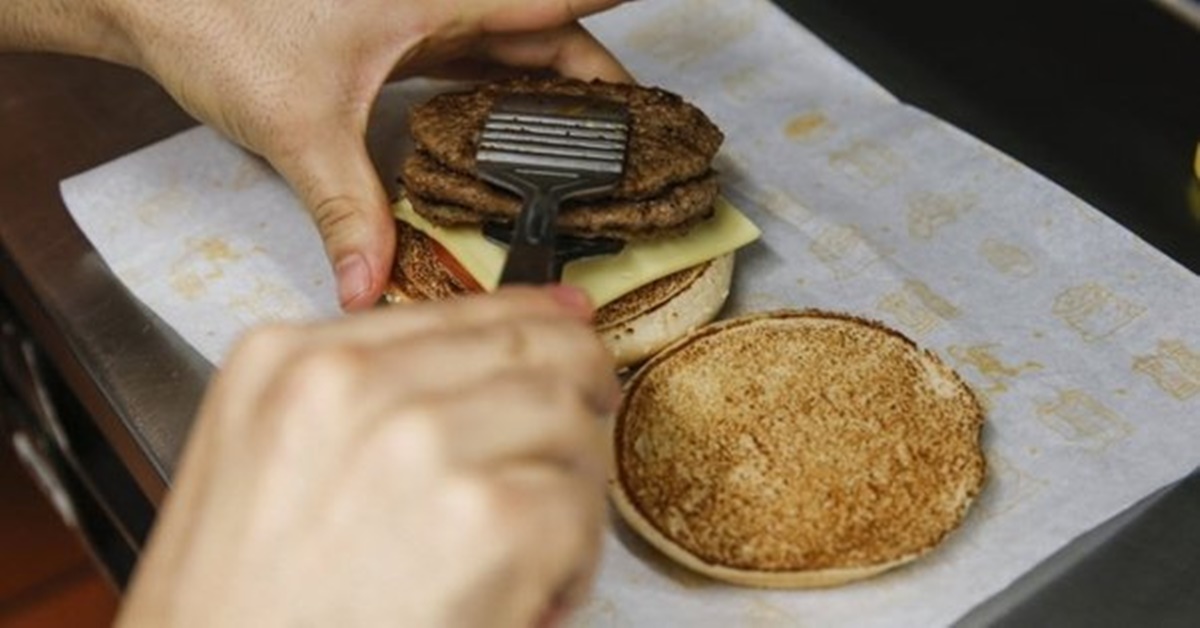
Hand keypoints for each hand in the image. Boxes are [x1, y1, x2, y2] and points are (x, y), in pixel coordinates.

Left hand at [113, 0, 633, 308]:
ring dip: (554, 87)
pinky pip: (473, 60)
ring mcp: (418, 14)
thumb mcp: (301, 126)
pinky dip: (503, 93)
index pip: (550, 1)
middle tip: (640, 126)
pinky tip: (515, 134)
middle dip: (596, 76)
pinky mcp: (396, 33)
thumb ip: (347, 209)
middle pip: (545, 31)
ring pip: (513, 45)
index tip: (655, 35)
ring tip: (598, 137)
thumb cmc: (221, 23)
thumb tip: (370, 282)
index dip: (609, 10)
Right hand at [117, 287, 620, 626]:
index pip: (455, 311)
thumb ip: (360, 402)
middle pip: (528, 349)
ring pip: (567, 423)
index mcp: (291, 363)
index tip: (567, 319)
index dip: (531, 315)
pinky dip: (575, 559)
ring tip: (536, 551)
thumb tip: (479, 369)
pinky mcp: (488, 518)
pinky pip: (578, 507)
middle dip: (575, 391)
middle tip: (590, 423)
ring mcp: (422, 443)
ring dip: (570, 487)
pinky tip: (534, 595)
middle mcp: (353, 384)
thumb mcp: (263, 464)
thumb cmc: (240, 612)